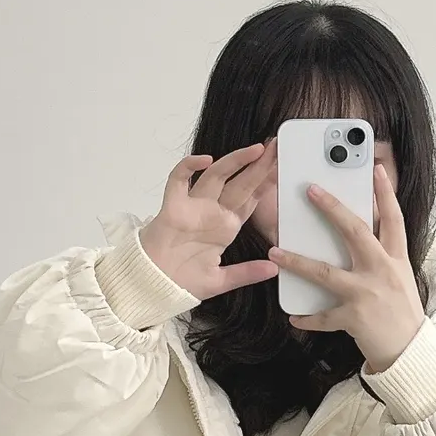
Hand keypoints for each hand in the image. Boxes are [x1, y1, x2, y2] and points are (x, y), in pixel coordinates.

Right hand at [138, 142, 278, 300]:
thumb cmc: (181, 282)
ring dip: (235, 161)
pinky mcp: (173, 206)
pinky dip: (189, 167)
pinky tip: (205, 160)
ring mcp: (193, 207)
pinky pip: (179, 179)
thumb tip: (274, 269)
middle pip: (239, 183)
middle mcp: (212, 213)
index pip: (250, 201)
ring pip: (216, 175)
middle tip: (277, 148)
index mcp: (225, 228)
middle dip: (258, 166)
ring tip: (257, 149)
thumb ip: (246, 273)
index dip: (266, 185)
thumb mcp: (221, 280)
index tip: (282, 168)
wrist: (154, 286)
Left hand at [266, 165, 424, 372]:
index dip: (385, 192)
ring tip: (276, 252)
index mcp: (396, 258)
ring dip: (297, 261)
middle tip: (311, 191)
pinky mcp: (354, 318)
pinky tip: (293, 317)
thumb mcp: (400, 276)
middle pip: (355, 231)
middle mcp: (382, 270)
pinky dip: (307, 318)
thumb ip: (383, 255)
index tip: (376, 168)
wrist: (410, 350)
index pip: (393, 218)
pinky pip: (323, 316)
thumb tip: (360, 233)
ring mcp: (366, 294)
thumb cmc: (402, 312)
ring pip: (325, 272)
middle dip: (332, 209)